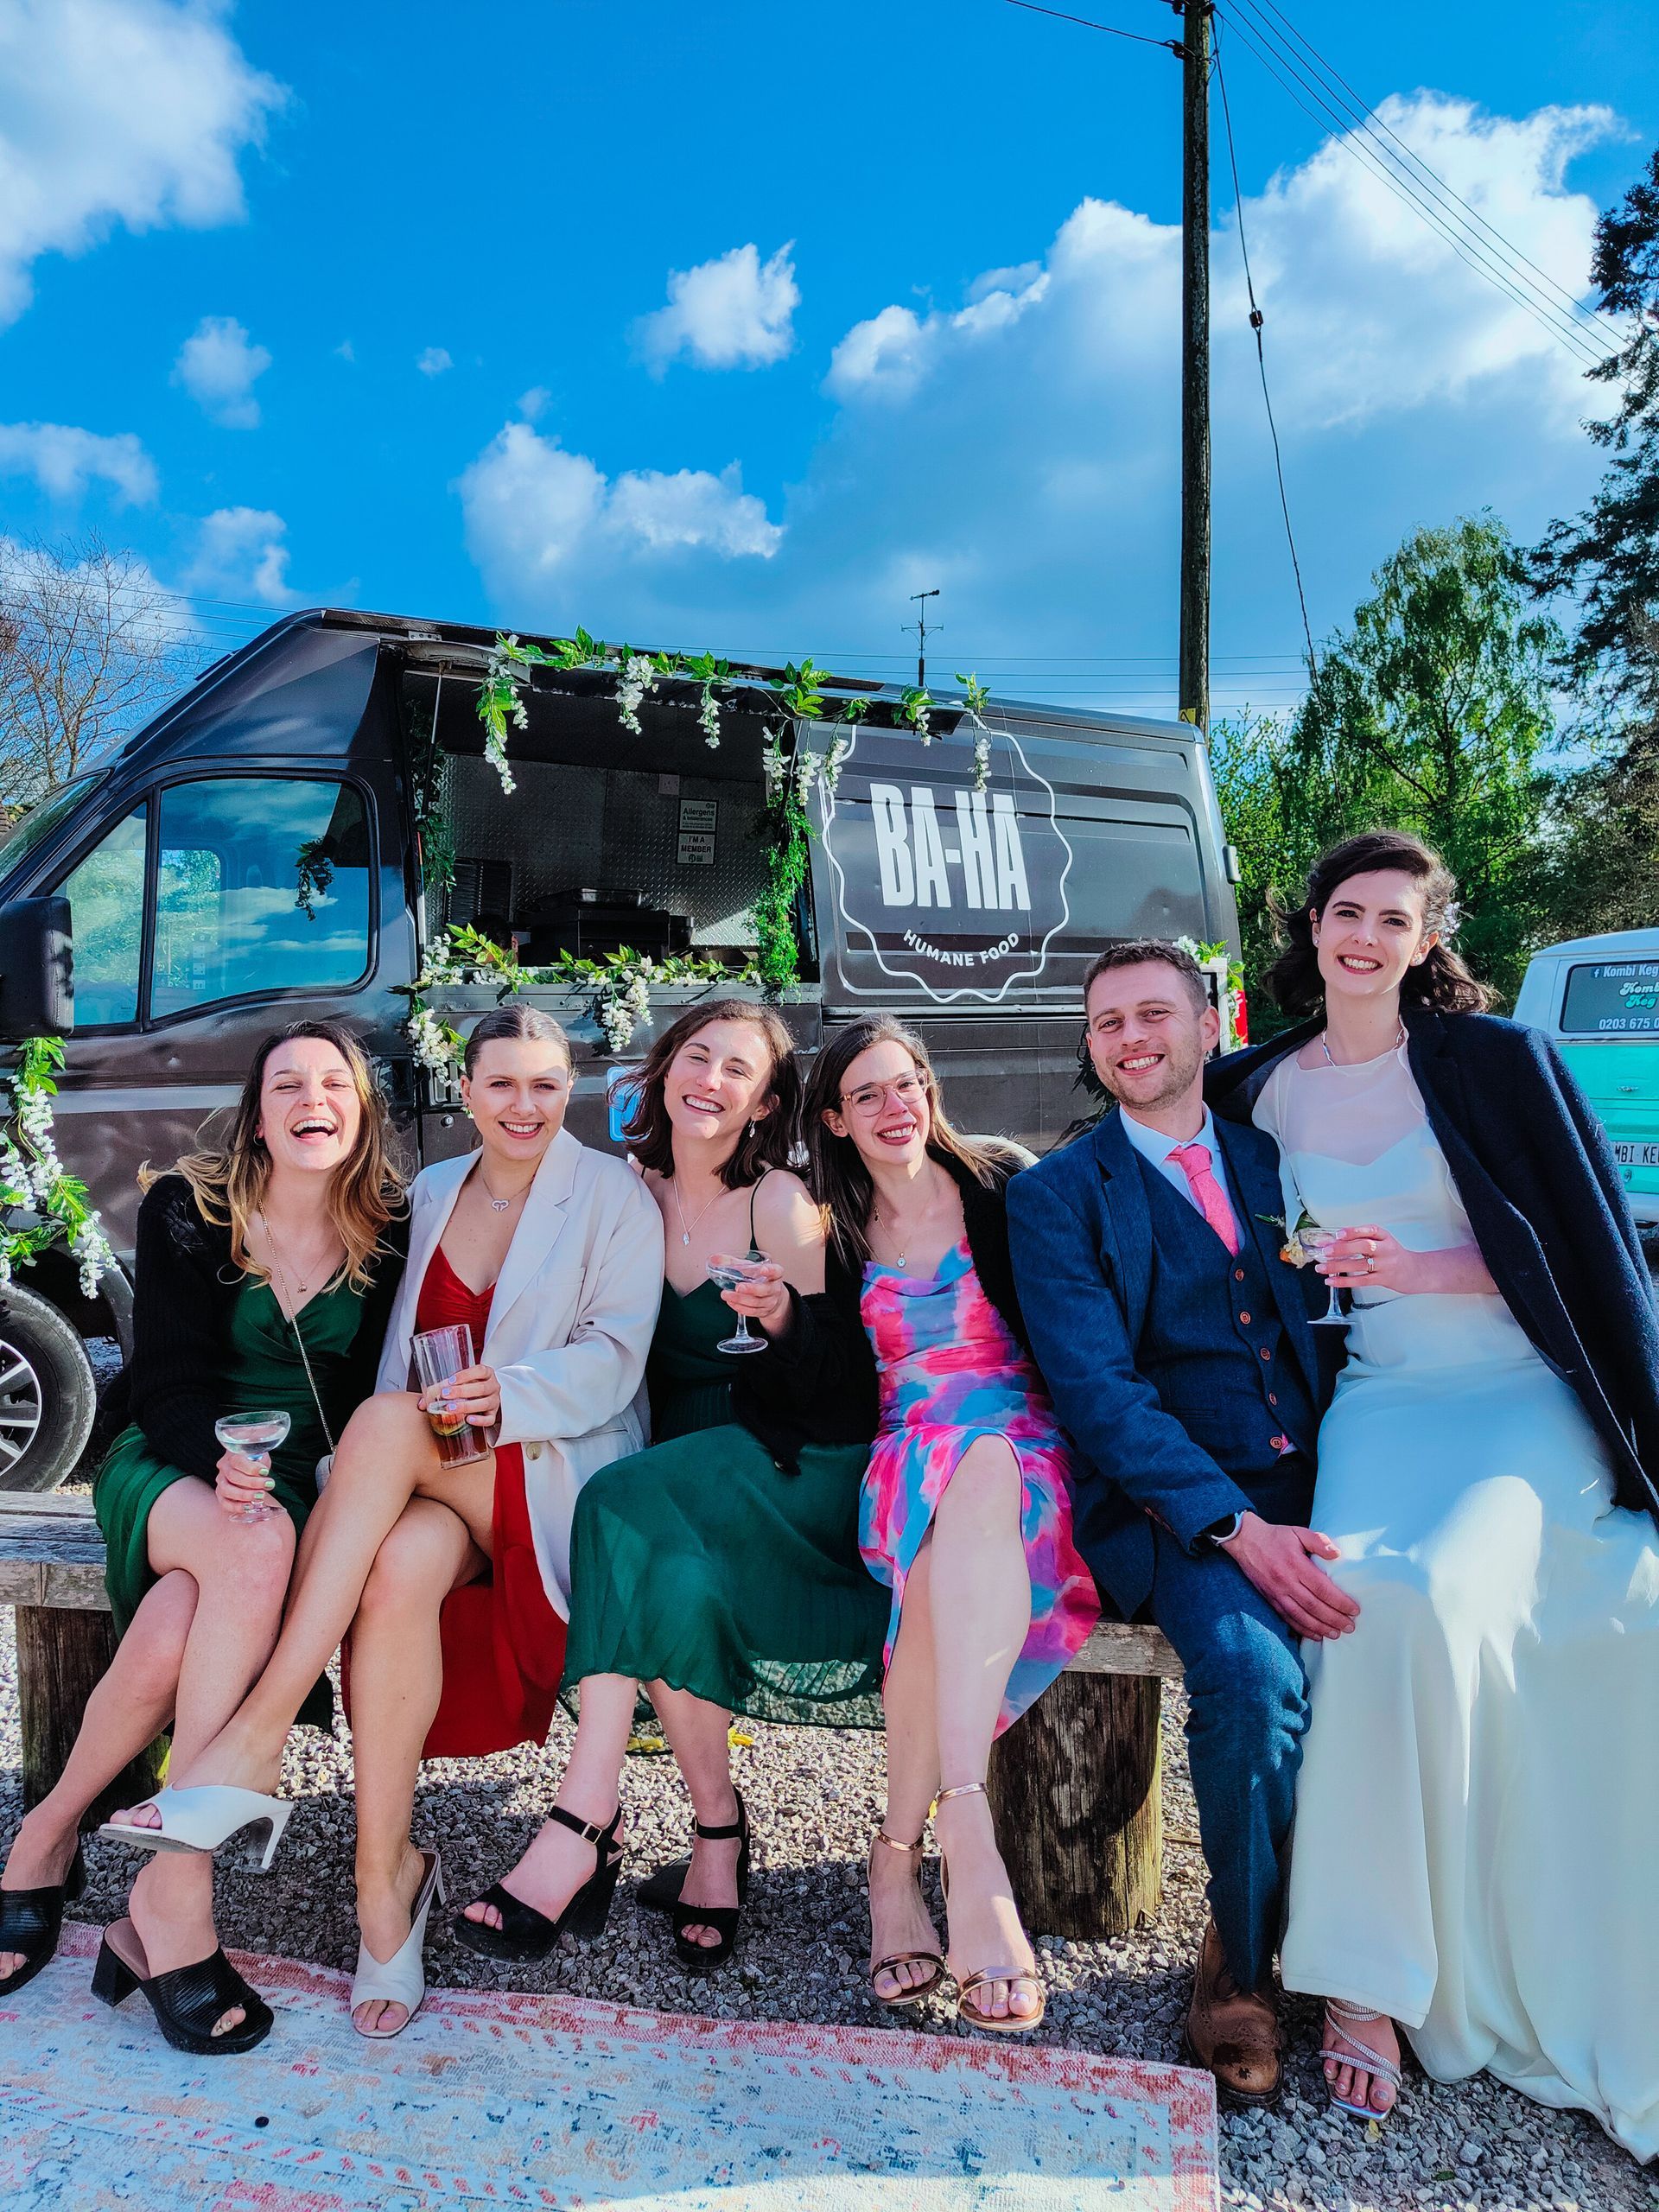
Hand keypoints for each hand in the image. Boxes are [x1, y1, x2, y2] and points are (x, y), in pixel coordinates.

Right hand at [215, 1448, 273, 1516]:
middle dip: (253, 1483)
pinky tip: (249, 1507)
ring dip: (244, 1495)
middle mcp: (223, 1468)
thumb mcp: (261, 1456)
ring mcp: (220, 1481)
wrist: (246, 1465)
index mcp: (232, 1455)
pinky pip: (224, 1502)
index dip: (252, 1468)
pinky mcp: (221, 1494)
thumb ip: (261, 1463)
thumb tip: (263, 1473)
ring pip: (226, 1490)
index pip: (238, 1461)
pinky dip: (237, 1506)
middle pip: (233, 1477)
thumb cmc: (255, 1460)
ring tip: (260, 1497)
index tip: (265, 1472)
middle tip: (268, 1485)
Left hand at [419, 1363, 501, 1428]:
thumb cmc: (471, 1387)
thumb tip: (422, 1403)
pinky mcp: (494, 1414)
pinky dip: (480, 1420)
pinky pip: (490, 1419)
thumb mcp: (460, 1382)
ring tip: (451, 1408)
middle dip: (462, 1391)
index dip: (466, 1375)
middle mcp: (493, 1386)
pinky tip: (468, 1420)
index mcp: (486, 1373)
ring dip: (467, 1406)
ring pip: (485, 1403)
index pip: (480, 1371)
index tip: (451, 1381)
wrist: (486, 1396)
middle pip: (481, 1388)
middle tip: (446, 1395)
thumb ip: (441, 1388)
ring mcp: (495, 1401)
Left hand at [714, 1256, 791, 1337]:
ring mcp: (770, 1302)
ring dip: (740, 1299)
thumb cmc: (761, 1279)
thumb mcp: (752, 1268)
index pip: (776, 1271)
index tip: (762, 1269)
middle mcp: (774, 1289)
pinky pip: (751, 1311)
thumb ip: (734, 1262)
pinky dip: (740, 1307)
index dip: (770, 1270)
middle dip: (751, 1289)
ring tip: (726, 1294)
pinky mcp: (763, 1312)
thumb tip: (715, 1259)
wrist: (773, 1298)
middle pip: (764, 1290)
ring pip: (756, 1302)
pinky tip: (731, 1301)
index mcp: (775, 1275)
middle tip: (739, 1287)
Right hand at [1219, 1513, 1359, 1639]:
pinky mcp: (1270, 1599)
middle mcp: (1286, 1582)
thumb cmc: (1275, 1536)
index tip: (1354, 1610)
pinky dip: (1302, 1629)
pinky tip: (1316, 1635)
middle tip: (1350, 1627)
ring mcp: (1277, 1593)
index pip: (1322, 1588)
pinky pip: (1288, 1618)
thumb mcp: (1298, 1532)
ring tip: (1336, 1634)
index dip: (1340, 1602)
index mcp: (1296, 1564)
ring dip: (1320, 1628)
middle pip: (1314, 1606)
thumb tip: (1337, 1554)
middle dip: (1334, 1619)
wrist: (1245, 1540)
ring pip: (1301, 1616)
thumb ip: (1319, 1541)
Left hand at [1313, 1225, 1421, 1293]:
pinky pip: (1361, 1280)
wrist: (1416, 1271)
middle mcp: (1386, 1249)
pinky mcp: (1382, 1279)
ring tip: (1321, 1267)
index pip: (1370, 1230)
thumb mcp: (1383, 1242)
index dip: (1353, 1231)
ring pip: (1359, 1265)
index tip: (1338, 1233)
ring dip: (1337, 1266)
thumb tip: (1333, 1240)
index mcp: (1385, 1237)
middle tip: (1325, 1251)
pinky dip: (1344, 1281)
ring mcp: (1385, 1265)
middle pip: (1363, 1246)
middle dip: (1342, 1248)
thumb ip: (1363, 1239)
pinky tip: (1331, 1281)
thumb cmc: (1393, 1255)